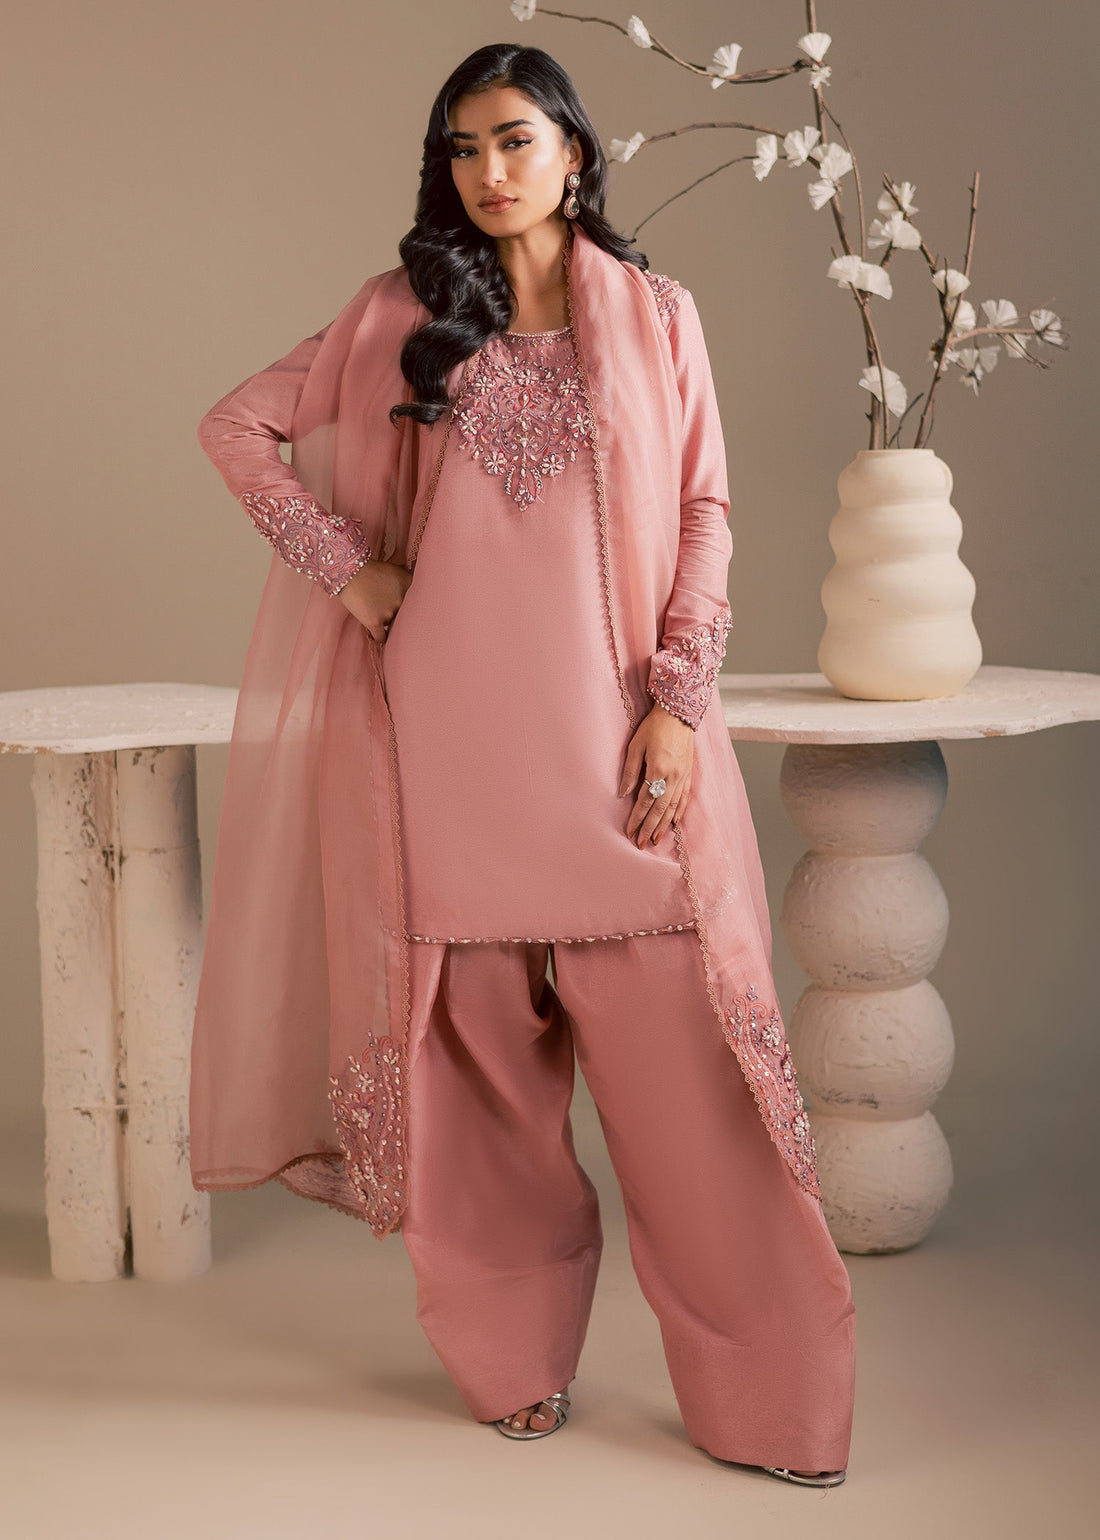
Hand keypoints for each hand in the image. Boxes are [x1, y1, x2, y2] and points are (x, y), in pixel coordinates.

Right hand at [336, 559, 412, 642]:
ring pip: (391, 622)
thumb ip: (408, 582)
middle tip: (388, 608)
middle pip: (404, 614)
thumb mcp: (396, 570)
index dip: (412, 605)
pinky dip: (381, 637)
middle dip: (397, 612)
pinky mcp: (374, 622)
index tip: (408, 608)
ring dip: (385, 619)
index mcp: (409, 585)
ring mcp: (388, 612)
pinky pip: (381, 637)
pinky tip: (382, 637)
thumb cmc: (371, 569)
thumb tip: (417, 590)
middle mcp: (402, 600)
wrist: (349, 571)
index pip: (418, 601)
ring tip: (374, 609)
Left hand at [619, 702, 693, 846]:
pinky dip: (679, 812)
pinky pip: (684, 798)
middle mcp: (673, 777)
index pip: (645, 801)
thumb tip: (623, 794)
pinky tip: (673, 823)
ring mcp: (683, 776)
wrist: (678, 713)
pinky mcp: (688, 774)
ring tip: (656, 839)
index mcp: (658, 770)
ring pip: (673, 807)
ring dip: (664, 825)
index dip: (637, 818)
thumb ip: (630, 771)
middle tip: (642, 844)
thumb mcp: (636, 746)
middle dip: (650, 828)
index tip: (630, 831)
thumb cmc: (653, 727)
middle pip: (660, 809)